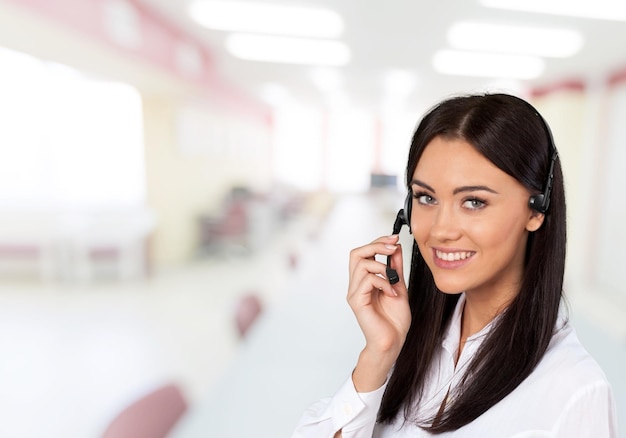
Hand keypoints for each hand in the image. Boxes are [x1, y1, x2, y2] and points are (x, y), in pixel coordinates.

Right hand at [347, 235, 410, 389]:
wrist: (393, 343)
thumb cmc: (394, 321)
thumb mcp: (399, 287)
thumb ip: (395, 268)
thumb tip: (396, 247)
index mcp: (364, 280)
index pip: (363, 252)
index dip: (377, 241)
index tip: (395, 238)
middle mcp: (356, 285)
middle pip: (356, 253)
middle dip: (376, 245)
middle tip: (393, 247)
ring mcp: (354, 293)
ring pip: (361, 264)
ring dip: (382, 267)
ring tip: (394, 280)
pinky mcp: (357, 301)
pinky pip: (367, 280)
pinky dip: (384, 282)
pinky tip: (392, 293)